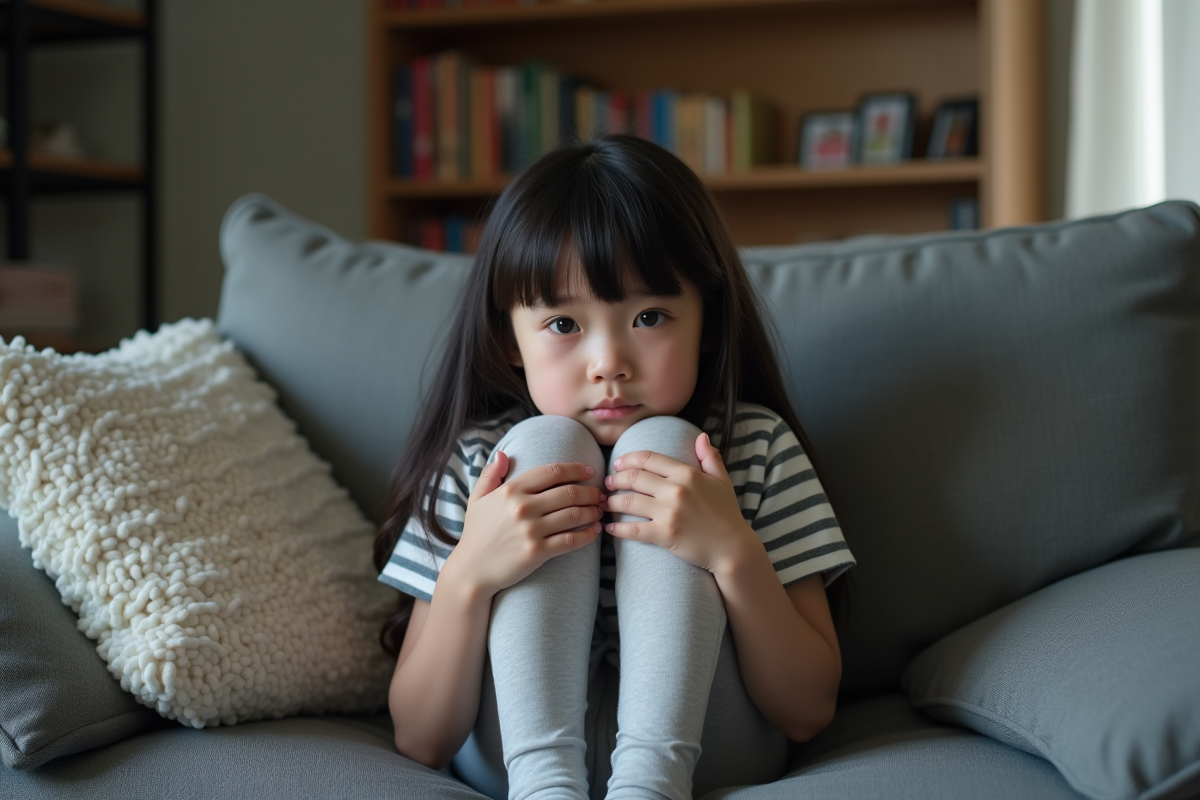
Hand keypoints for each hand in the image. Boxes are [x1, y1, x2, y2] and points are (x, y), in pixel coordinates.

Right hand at [443, 453, 605, 598]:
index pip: (552, 472)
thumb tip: (504, 454)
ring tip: (599, 511)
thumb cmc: (476, 534)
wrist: (470, 571)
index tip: (589, 471)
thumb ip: (491, 475)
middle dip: (590, 491)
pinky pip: (571, 540)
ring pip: (574, 515)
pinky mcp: (537, 552)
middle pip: (568, 492)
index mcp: (511, 490)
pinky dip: (588, 535)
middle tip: (599, 494)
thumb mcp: (477, 499)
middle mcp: (522, 507)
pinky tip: (595, 531)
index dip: (576, 469)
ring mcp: (530, 530)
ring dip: (593, 511)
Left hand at [600, 432, 758, 575]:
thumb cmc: (728, 515)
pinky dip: (617, 528)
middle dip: (615, 479)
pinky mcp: (664, 535)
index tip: (618, 463)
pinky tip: (610, 527)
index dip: (628, 459)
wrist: (733, 549)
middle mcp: (676, 490)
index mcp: (687, 474)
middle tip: (607, 483)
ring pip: (628, 501)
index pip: (649, 458)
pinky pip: (633, 529)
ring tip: (605, 503)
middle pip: (634, 477)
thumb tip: (701, 436)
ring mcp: (669, 512)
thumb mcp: (722, 481)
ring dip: (612, 501)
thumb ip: (710, 457)